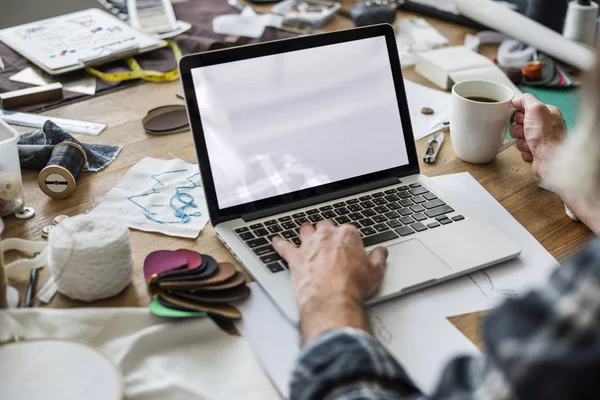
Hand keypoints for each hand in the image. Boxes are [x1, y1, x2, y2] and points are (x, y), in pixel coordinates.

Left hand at [272, 221, 387, 341]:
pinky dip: (279, 244)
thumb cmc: (352, 286)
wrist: (332, 299)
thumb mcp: (375, 272)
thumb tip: (381, 251)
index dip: (349, 239)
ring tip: (306, 234)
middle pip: (326, 226)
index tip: (350, 247)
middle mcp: (326, 236)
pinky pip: (283, 246)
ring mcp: (309, 245)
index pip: (348, 230)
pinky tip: (276, 241)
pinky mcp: (295, 257)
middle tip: (329, 240)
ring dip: (306, 232)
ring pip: (305, 231)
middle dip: (327, 232)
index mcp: (347, 235)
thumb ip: (378, 258)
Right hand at [511, 94, 565, 178]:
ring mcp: (541, 139)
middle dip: (519, 129)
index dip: (519, 114)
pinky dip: (525, 151)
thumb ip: (526, 100)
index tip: (521, 118)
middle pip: (520, 124)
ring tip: (531, 143)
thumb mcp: (536, 109)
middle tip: (526, 131)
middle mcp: (545, 125)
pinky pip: (522, 149)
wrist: (551, 159)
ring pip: (519, 137)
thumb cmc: (546, 136)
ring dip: (521, 141)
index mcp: (547, 113)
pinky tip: (533, 151)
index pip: (525, 108)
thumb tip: (517, 100)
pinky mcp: (536, 151)